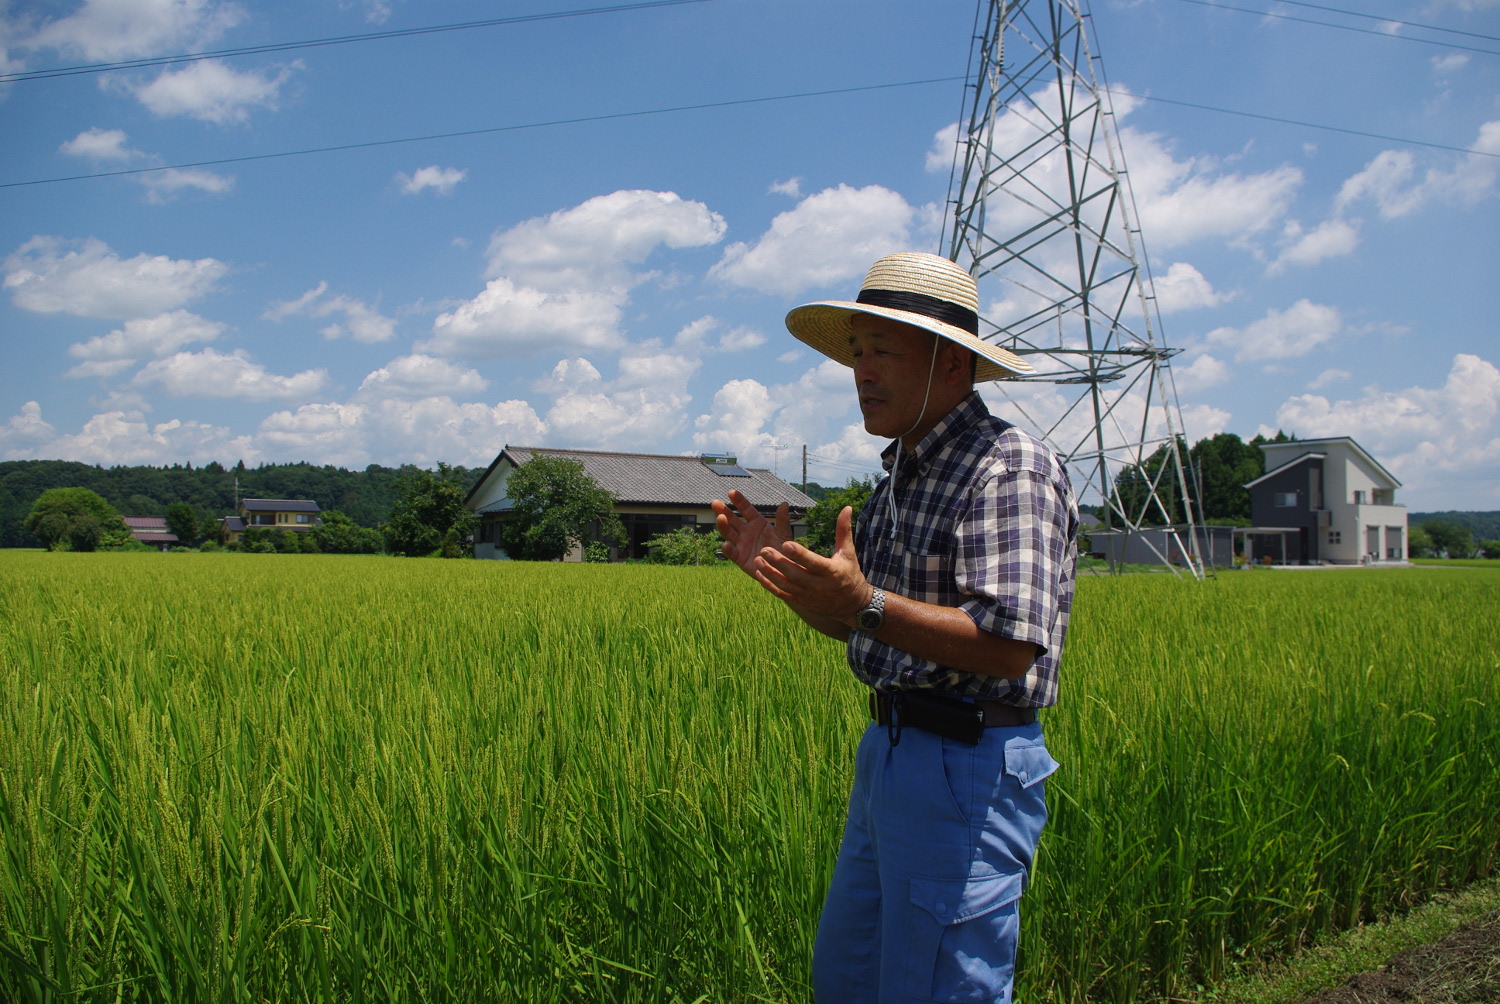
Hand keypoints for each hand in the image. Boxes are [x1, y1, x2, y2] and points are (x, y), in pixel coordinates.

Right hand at [712, 489, 789, 577]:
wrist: (783, 569)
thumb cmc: (784, 550)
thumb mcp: (784, 534)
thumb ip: (782, 520)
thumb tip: (784, 504)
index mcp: (757, 523)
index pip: (746, 509)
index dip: (739, 501)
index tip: (731, 492)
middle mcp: (746, 532)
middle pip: (732, 519)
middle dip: (723, 511)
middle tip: (715, 503)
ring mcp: (742, 544)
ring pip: (729, 533)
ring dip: (723, 526)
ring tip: (720, 518)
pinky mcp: (740, 558)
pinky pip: (732, 552)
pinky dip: (728, 549)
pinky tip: (725, 544)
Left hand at [752, 505, 870, 623]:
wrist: (851, 604)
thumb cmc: (849, 573)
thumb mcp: (848, 552)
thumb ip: (843, 529)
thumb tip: (847, 507)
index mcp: (830, 571)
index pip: (813, 562)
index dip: (799, 554)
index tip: (786, 543)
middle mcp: (818, 585)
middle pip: (795, 574)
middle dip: (779, 562)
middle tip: (764, 549)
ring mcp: (808, 595)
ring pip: (786, 585)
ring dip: (770, 573)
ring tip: (757, 560)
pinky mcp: (801, 601)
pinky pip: (783, 594)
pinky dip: (770, 585)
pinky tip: (760, 574)